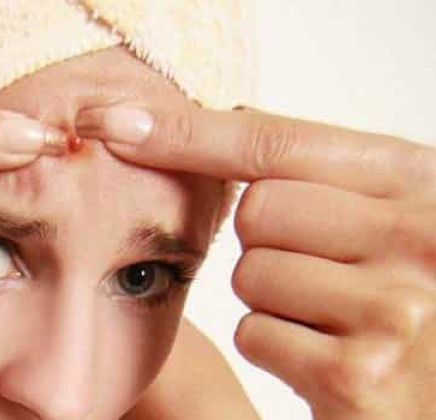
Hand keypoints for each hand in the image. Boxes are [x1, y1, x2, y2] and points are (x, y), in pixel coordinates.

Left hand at [76, 100, 435, 418]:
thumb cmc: (402, 301)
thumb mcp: (384, 220)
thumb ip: (320, 174)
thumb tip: (223, 114)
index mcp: (420, 183)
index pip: (278, 143)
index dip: (192, 134)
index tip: (121, 125)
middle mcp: (418, 238)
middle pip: (256, 210)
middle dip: (266, 245)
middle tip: (324, 277)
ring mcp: (393, 308)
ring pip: (250, 273)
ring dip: (272, 301)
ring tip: (332, 320)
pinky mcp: (358, 375)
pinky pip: (256, 334)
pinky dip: (276, 348)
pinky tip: (327, 359)